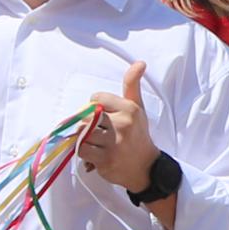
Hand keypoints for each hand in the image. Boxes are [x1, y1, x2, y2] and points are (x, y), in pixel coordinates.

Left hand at [79, 61, 157, 194]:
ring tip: (95, 143)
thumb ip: (132, 84)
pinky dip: (84, 153)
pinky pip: (82, 150)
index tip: (104, 116)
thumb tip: (139, 62)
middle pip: (86, 116)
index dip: (95, 107)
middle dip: (88, 124)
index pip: (96, 98)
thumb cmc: (138, 134)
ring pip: (82, 133)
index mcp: (129, 109)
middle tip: (98, 132)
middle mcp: (123, 124)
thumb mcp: (137, 107)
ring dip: (84, 139)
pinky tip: (95, 154)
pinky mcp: (106, 160)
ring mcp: (114, 143)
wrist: (146, 167)